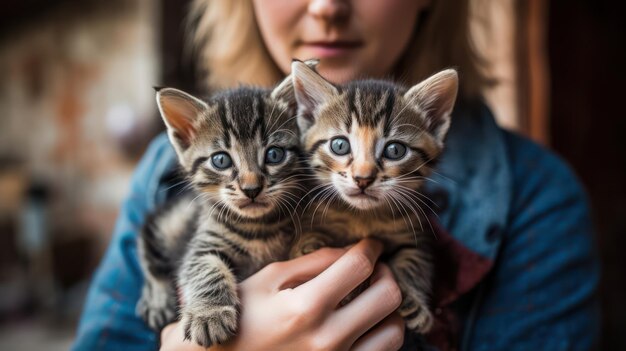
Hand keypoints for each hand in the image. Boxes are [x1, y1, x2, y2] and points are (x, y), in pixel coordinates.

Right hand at [160, 239, 404, 350]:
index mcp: (305, 307)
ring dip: (388, 308)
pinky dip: (381, 334)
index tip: (370, 244)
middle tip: (373, 268)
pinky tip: (364, 323)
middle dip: (386, 274)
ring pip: (394, 330)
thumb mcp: (269, 280)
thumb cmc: (243, 317)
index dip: (371, 248)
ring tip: (370, 297)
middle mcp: (328, 339)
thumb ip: (313, 263)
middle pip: (388, 296)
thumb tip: (350, 250)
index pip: (359, 266)